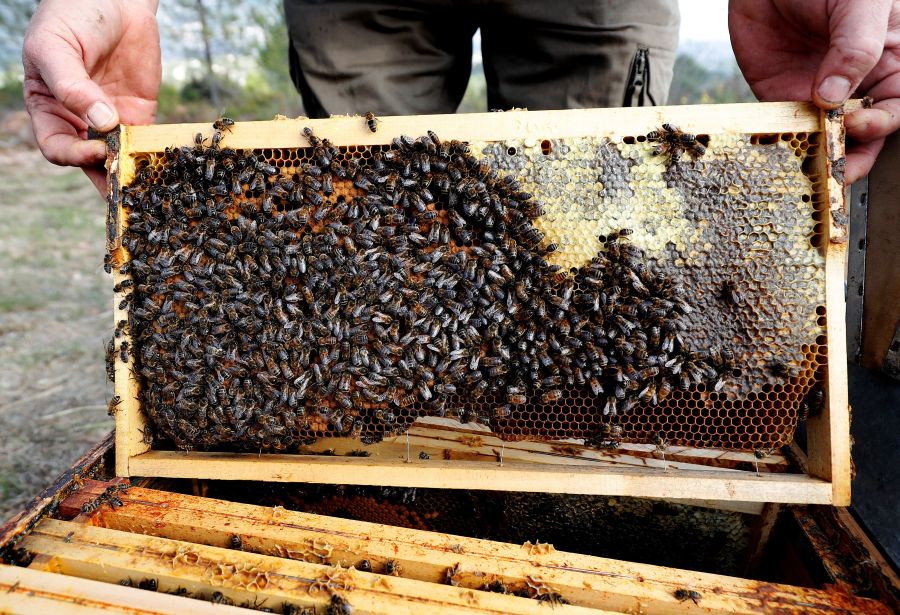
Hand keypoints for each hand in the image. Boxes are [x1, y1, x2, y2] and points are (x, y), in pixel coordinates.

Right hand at [22, 0, 160, 192]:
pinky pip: (145, 141)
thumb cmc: (73, 16)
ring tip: (147, 189)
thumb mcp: (57, 47)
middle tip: (126, 184)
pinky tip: (164, 167)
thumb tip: (102, 123)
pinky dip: (153, 156)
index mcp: (49, 108)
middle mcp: (78, 120)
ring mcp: (111, 119)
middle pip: (89, 160)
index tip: (98, 148)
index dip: (75, 155)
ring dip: (131, 173)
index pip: (57, 147)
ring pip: (119, 157)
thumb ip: (72, 86)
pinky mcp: (139, 114)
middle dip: (106, 174)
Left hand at [729, 0, 899, 182]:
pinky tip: (778, 153)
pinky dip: (782, 143)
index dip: (879, 123)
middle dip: (851, 155)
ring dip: (817, 156)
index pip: (895, 107)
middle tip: (836, 168)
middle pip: (862, 134)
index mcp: (889, 61)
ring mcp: (816, 93)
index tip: (855, 122)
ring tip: (809, 170)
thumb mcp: (860, 5)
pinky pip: (784, 127)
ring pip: (823, 137)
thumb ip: (856, 48)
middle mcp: (855, 84)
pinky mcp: (779, 95)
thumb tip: (835, 96)